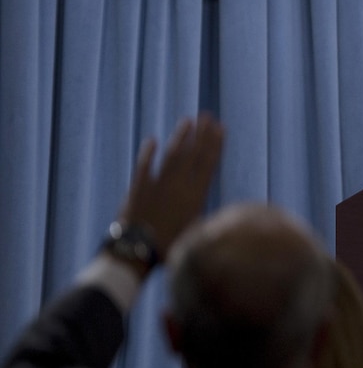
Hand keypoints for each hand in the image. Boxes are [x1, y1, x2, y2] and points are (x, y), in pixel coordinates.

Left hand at [114, 113, 225, 261]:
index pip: (207, 164)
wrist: (137, 251)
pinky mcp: (137, 189)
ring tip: (187, 121)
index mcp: (195, 197)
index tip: (220, 128)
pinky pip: (143, 166)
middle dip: (201, 134)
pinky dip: (148, 153)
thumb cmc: (170, 249)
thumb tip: (220, 214)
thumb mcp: (196, 234)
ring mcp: (157, 185)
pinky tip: (152, 141)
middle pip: (192, 155)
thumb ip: (204, 217)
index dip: (215, 144)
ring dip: (180, 137)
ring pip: (171, 155)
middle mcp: (178, 187)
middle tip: (207, 116)